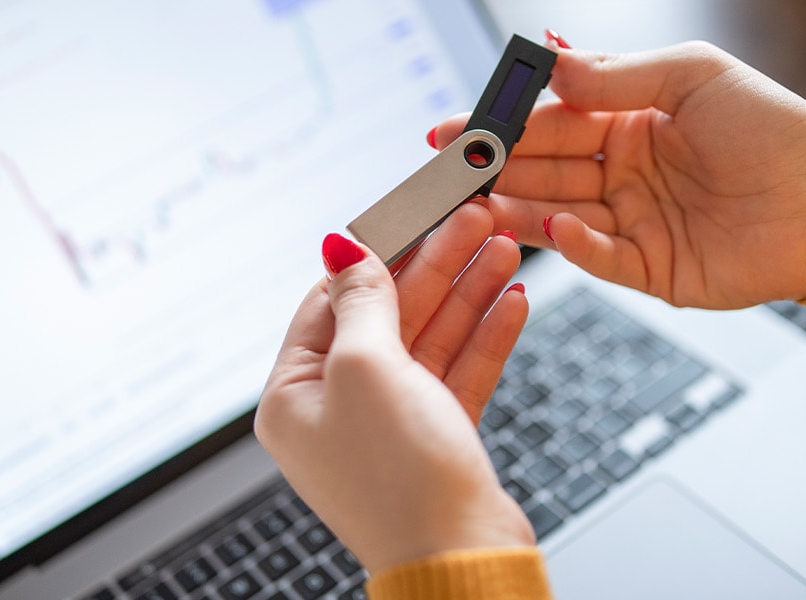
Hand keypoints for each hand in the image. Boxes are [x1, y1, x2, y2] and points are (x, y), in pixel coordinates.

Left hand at [256, 204, 533, 572]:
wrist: (458, 560)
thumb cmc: (398, 480)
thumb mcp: (366, 368)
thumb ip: (360, 301)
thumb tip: (340, 247)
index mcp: (294, 395)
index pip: (330, 300)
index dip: (378, 251)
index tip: (414, 209)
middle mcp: (336, 410)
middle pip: (388, 315)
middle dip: (436, 264)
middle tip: (475, 216)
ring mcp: (389, 427)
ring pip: (430, 339)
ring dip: (467, 290)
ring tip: (503, 246)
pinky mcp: (436, 442)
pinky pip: (458, 375)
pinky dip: (485, 336)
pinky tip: (511, 299)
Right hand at [434, 39, 805, 307]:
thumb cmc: (772, 128)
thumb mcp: (694, 75)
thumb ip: (619, 73)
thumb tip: (551, 63)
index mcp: (630, 120)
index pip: (553, 120)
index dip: (506, 123)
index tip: (461, 125)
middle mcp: (623, 171)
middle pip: (545, 169)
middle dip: (497, 168)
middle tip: (451, 169)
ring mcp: (634, 221)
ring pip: (559, 213)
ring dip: (517, 209)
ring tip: (479, 205)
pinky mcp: (651, 269)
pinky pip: (601, 257)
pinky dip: (575, 244)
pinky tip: (555, 228)